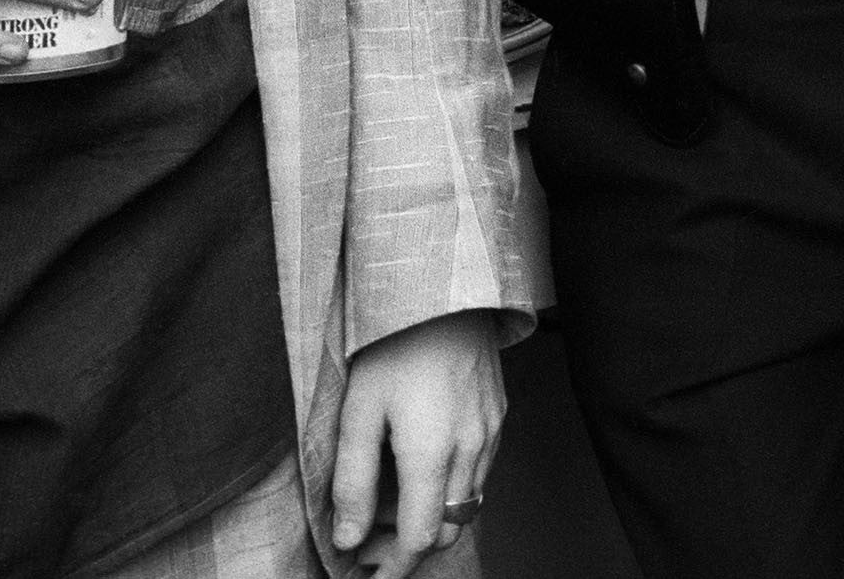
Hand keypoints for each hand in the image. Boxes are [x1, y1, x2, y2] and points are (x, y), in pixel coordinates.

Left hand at [330, 309, 505, 573]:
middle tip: (369, 544)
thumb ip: (351, 482)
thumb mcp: (357, 413)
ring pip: (466, 503)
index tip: (366, 575)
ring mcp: (490, 434)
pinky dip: (450, 488)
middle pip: (448, 529)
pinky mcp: (498, 417)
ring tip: (388, 504)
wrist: (444, 294)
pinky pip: (478, 472)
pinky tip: (419, 468)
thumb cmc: (394, 346)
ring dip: (432, 518)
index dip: (393, 567)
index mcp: (431, 455)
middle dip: (410, 548)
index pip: (420, 539)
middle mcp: (470, 451)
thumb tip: (345, 538)